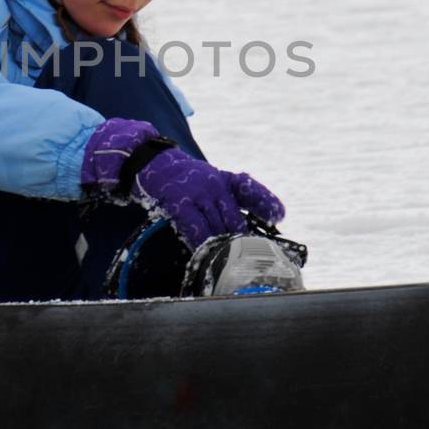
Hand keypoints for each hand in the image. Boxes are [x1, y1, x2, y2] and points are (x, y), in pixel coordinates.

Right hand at [81, 118, 284, 247]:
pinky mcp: (179, 203)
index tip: (278, 217)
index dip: (266, 203)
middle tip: (249, 259)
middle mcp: (214, 184)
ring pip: (216, 227)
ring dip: (223, 247)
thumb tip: (247, 230)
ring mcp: (197, 193)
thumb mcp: (211, 181)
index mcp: (225, 179)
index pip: (250, 190)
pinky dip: (201, 244)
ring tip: (230, 265)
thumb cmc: (185, 179)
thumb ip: (229, 201)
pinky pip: (194, 229)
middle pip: (234, 219)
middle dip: (242, 240)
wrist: (151, 163)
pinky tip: (205, 255)